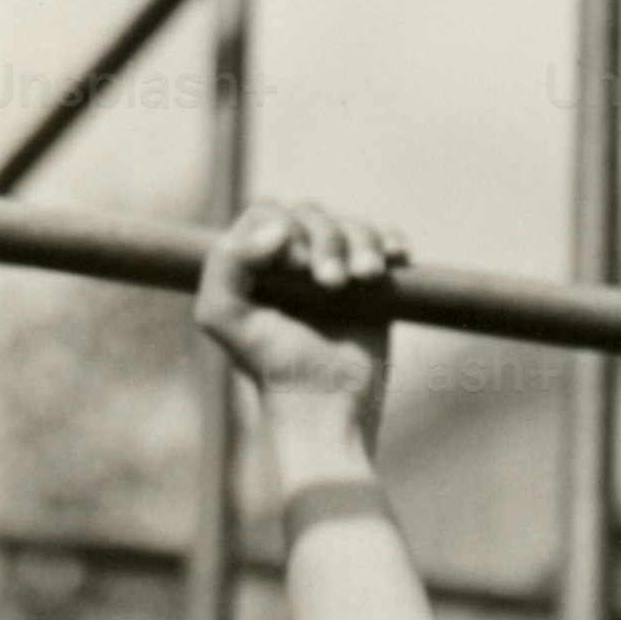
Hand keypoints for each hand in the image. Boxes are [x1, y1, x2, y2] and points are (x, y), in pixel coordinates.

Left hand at [195, 200, 408, 471]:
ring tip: (367, 279)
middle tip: (332, 284)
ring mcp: (334, 269)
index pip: (268, 213)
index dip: (285, 229)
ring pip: (353, 225)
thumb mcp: (224, 316)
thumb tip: (278, 230)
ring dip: (363, 244)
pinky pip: (386, 242)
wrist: (327, 406)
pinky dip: (393, 242)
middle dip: (327, 241)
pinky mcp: (372, 285)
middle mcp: (292, 260)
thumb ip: (226, 264)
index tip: (295, 269)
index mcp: (253, 261)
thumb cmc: (272, 367)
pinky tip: (396, 259)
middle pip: (313, 214)